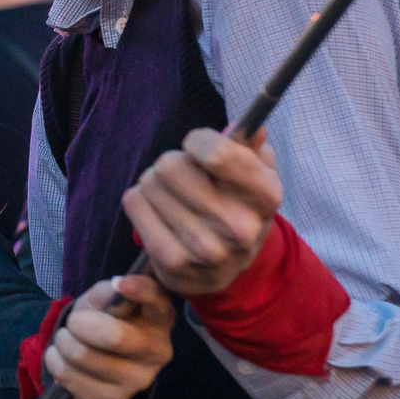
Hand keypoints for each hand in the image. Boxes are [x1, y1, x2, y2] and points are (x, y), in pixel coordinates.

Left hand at [44, 274, 175, 398]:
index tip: (119, 284)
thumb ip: (109, 291)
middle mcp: (158, 351)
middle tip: (72, 324)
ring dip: (62, 344)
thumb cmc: (104, 318)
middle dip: (79, 324)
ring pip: (84, 357)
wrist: (99, 356)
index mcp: (160, 317)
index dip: (139, 291)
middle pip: (113, 336)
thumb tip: (117, 288)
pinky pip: (72, 382)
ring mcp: (139, 380)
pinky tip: (62, 361)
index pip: (155, 300)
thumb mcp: (105, 296)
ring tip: (64, 341)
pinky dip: (57, 366)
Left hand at [120, 128, 280, 297]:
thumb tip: (250, 129)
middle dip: (172, 162)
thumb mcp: (255, 175)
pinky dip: (140, 201)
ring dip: (155, 182)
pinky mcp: (172, 262)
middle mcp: (239, 227)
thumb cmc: (235, 207)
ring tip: (172, 196)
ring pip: (150, 182)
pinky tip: (158, 212)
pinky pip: (134, 203)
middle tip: (182, 176)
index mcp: (264, 197)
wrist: (223, 269)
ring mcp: (205, 249)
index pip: (216, 153)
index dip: (197, 141)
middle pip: (171, 166)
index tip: (196, 146)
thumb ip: (252, 146)